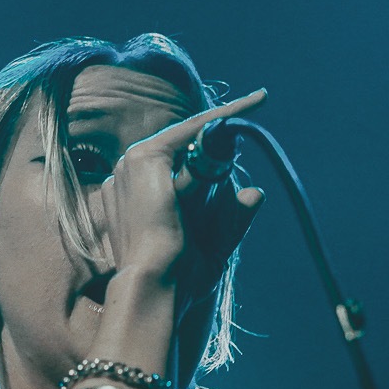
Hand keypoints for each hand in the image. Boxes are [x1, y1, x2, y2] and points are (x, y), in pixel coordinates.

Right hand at [90, 89, 266, 296]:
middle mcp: (127, 177)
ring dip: (224, 133)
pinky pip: (193, 130)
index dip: (204, 150)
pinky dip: (222, 118)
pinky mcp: (146, 158)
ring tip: (259, 106)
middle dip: (221, 143)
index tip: (228, 138)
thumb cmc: (178, 279)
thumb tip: (257, 193)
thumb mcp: (213, 245)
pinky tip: (252, 103)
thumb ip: (232, 218)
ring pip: (189, 139)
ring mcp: (131, 165)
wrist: (158, 284)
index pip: (172, 164)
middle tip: (260, 109)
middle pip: (182, 149)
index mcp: (133, 198)